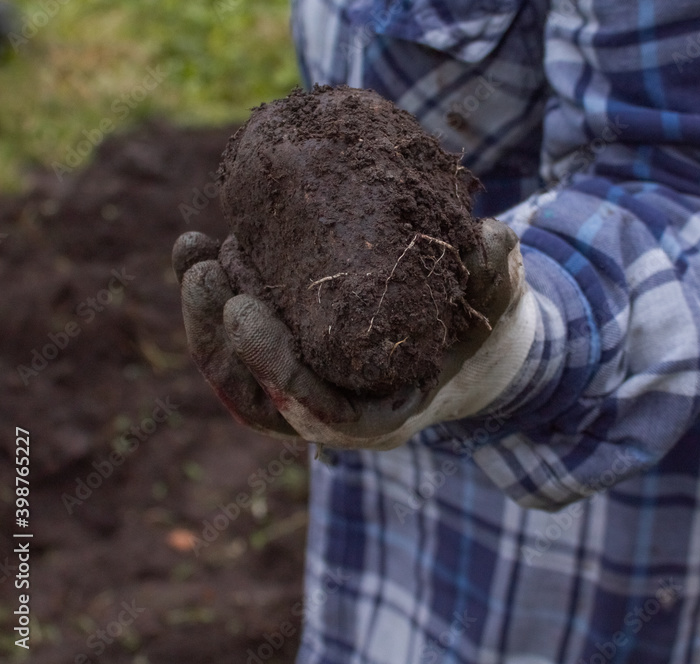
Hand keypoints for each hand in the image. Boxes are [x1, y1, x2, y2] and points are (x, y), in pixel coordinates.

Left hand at [172, 218, 533, 449]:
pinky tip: (195, 249)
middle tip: (205, 271)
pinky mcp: (291, 363)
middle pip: (259, 398)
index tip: (242, 308)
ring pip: (238, 376)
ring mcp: (309, 393)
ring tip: (192, 253)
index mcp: (386, 413)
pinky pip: (238, 348)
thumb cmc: (483, 319)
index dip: (272, 368)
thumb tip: (487, 242)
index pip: (317, 413)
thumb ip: (497, 273)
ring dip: (205, 320)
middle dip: (221, 339)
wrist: (467, 335)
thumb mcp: (500, 296)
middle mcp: (338, 414)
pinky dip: (212, 304)